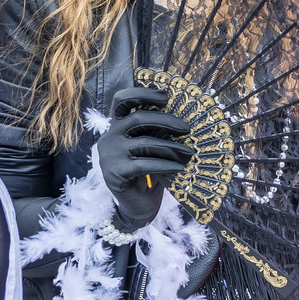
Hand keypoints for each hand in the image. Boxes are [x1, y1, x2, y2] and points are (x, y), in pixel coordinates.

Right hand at [95, 86, 192, 231]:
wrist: (135, 206)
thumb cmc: (147, 172)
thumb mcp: (150, 147)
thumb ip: (155, 131)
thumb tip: (182, 115)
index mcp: (115, 126)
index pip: (121, 100)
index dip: (142, 93)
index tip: (166, 96)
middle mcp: (109, 137)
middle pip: (137, 118)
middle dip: (165, 120)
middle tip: (186, 127)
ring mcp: (110, 155)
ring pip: (144, 143)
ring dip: (171, 146)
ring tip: (190, 152)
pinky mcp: (115, 173)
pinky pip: (145, 164)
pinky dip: (165, 164)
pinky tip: (179, 167)